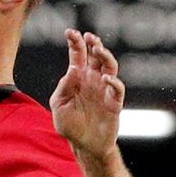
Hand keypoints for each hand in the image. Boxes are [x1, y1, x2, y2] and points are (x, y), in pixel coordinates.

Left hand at [50, 29, 123, 156]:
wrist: (84, 145)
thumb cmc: (70, 124)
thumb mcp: (58, 106)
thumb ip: (63, 88)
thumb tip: (73, 70)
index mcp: (78, 79)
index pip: (78, 56)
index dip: (75, 43)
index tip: (70, 32)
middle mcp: (93, 81)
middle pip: (96, 57)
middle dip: (94, 45)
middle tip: (89, 37)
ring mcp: (104, 91)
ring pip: (110, 68)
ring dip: (106, 57)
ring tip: (98, 50)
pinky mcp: (114, 103)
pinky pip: (117, 89)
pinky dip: (113, 82)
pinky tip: (105, 78)